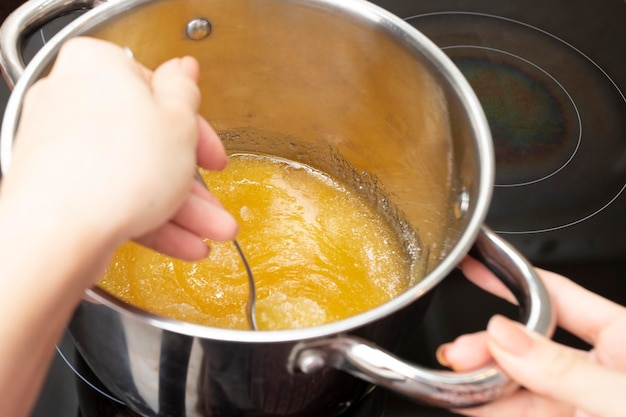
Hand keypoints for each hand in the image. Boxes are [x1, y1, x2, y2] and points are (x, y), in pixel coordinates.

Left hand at [1, 37, 237, 263]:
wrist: (57, 233)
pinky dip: (150, 217)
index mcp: (98, 66)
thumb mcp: (178, 122)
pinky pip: (115, 197)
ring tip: (211, 229)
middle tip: (213, 195)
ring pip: (135, 174)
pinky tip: (182, 239)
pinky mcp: (60, 187)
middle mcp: (73, 101)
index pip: (159, 91)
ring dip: (181, 207)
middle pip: (149, 140)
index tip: (209, 150)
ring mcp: (62, 147)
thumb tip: (184, 70)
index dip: (195, 129)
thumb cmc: (113, 170)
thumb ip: (185, 91)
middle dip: (191, 179)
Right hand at [437, 256, 625, 416]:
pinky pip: (520, 411)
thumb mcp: (620, 399)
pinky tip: (469, 403)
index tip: (476, 266)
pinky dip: (490, 407)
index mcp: (623, 339)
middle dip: (489, 345)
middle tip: (459, 354)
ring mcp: (580, 400)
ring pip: (520, 381)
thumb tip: (506, 334)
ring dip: (483, 380)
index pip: (557, 296)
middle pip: (529, 342)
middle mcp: (599, 366)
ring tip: (454, 382)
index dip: (513, 279)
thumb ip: (562, 369)